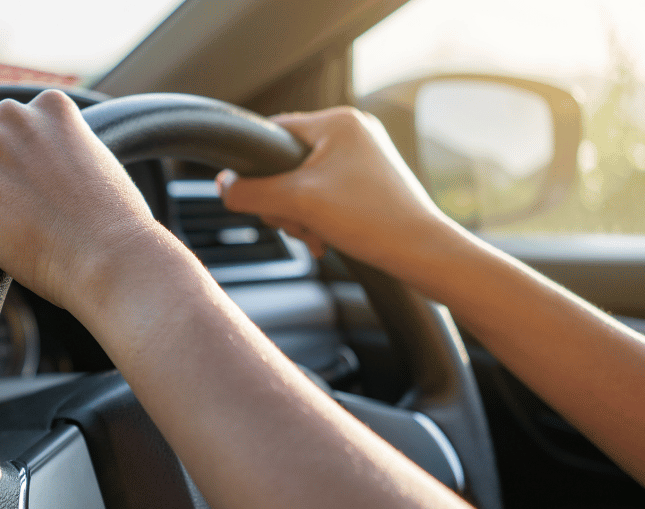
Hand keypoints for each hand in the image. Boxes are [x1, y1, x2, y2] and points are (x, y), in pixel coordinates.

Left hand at [0, 89, 163, 313]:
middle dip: (0, 176)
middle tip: (24, 216)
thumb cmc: (114, 225)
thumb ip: (66, 153)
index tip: (38, 192)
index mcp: (52, 106)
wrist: (108, 256)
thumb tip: (46, 173)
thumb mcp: (98, 165)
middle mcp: (14, 115)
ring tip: (12, 233)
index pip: (20, 128)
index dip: (27, 164)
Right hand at [216, 106, 465, 272]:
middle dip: (282, 200)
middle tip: (295, 223)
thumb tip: (222, 185)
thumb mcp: (296, 203)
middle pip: (286, 162)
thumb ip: (250, 192)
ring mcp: (364, 156)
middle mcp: (353, 131)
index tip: (257, 197)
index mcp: (337, 121)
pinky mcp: (370, 182)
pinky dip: (317, 217)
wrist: (422, 252)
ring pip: (304, 183)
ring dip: (299, 214)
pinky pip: (325, 194)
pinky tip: (323, 239)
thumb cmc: (369, 219)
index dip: (256, 167)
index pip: (273, 132)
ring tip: (314, 235)